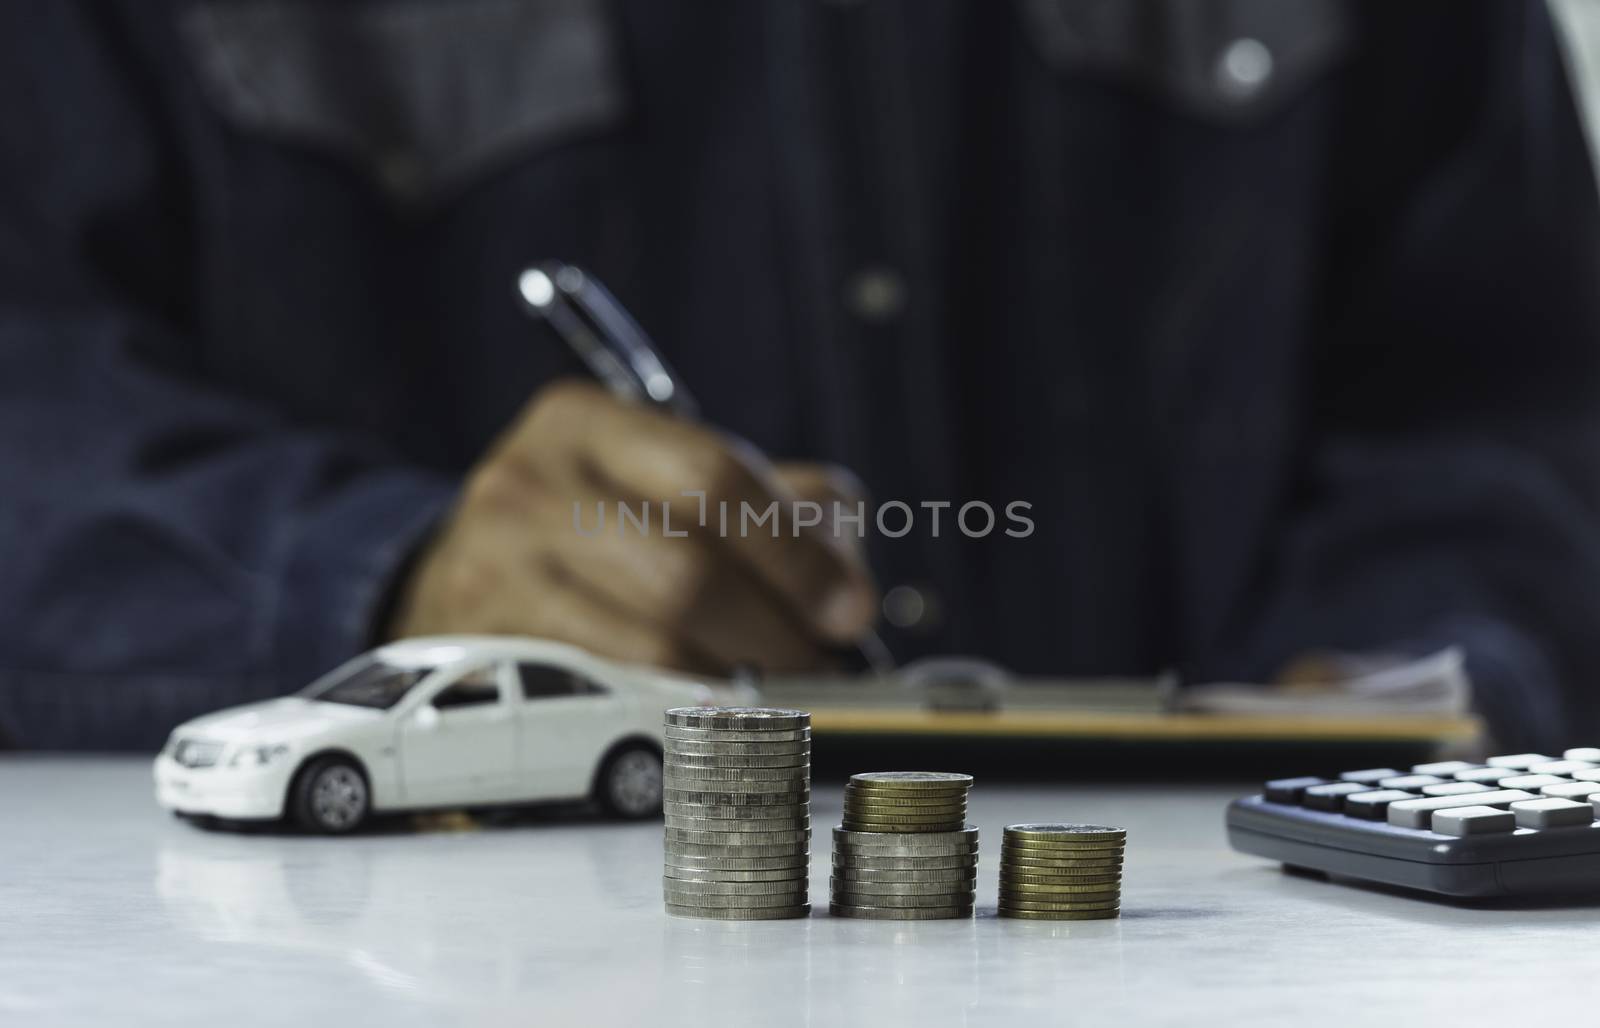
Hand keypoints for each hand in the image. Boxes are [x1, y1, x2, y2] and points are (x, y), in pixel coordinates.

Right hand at [386, 380, 878, 673]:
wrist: (464, 569)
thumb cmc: (601, 524)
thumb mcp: (675, 480)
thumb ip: (780, 506)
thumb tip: (847, 586)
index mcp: (585, 421)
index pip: (712, 477)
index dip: (794, 552)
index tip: (849, 609)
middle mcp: (527, 484)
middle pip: (682, 571)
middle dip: (774, 632)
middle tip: (822, 665)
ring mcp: (494, 569)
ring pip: (648, 645)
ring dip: (737, 683)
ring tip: (781, 693)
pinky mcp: (484, 651)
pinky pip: (609, 693)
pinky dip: (680, 709)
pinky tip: (714, 711)